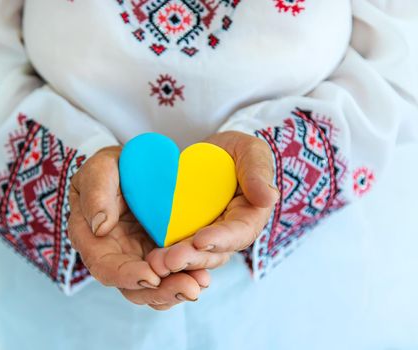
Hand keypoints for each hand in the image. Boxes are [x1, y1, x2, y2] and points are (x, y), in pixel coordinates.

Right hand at [67, 146, 209, 309]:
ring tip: (199, 284)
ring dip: (177, 289)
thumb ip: (96, 193)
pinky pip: (172, 275)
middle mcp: (115, 256)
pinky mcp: (161, 255)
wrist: (135, 165)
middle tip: (188, 288)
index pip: (105, 267)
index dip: (127, 276)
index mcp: (93, 240)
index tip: (151, 276)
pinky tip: (204, 276)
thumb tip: (100, 227)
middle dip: (161, 291)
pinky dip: (187, 277)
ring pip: (155, 287)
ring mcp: (139, 258)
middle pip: (133, 286)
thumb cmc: (111, 167)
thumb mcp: (99, 168)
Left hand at [146, 131, 278, 275]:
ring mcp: (206, 237)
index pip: (240, 232)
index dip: (221, 239)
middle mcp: (229, 234)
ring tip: (156, 263)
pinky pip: (176, 250)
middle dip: (192, 258)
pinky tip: (148, 261)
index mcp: (250, 216)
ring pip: (193, 258)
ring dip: (175, 263)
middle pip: (214, 254)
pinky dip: (164, 257)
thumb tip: (269, 197)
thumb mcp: (250, 152)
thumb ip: (258, 171)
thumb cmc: (236, 153)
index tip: (201, 241)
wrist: (211, 156)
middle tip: (170, 261)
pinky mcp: (185, 236)